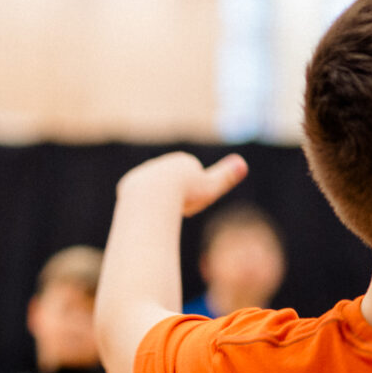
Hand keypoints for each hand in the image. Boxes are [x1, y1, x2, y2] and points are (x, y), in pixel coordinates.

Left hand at [119, 150, 247, 216]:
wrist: (151, 195)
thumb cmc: (184, 194)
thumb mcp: (211, 187)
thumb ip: (226, 177)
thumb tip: (243, 164)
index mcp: (182, 160)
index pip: (193, 181)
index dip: (194, 195)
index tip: (191, 201)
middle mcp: (162, 164)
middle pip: (175, 187)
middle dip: (177, 199)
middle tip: (177, 208)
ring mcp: (144, 173)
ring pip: (156, 193)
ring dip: (160, 203)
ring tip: (161, 211)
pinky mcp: (128, 185)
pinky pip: (139, 200)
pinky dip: (143, 208)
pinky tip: (145, 212)